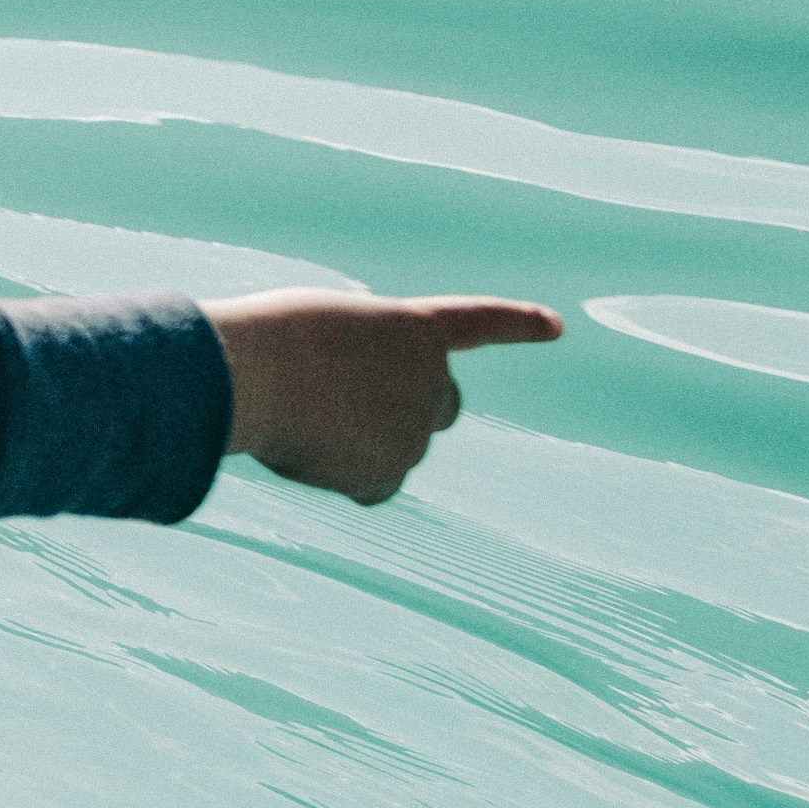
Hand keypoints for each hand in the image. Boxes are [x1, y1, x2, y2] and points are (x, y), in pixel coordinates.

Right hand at [208, 293, 565, 503]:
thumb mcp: (318, 336)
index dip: (517, 324)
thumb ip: (356, 367)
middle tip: (361, 408)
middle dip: (418, 410)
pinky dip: (343, 477)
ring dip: (356, 441)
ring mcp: (416, 429)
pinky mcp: (391, 472)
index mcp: (411, 328)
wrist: (252, 374)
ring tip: (305, 419)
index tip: (556, 326)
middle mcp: (429, 378)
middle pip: (443, 404)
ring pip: (394, 448)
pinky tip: (310, 454)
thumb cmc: (266, 342)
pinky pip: (373, 485)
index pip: (477, 322)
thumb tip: (346, 430)